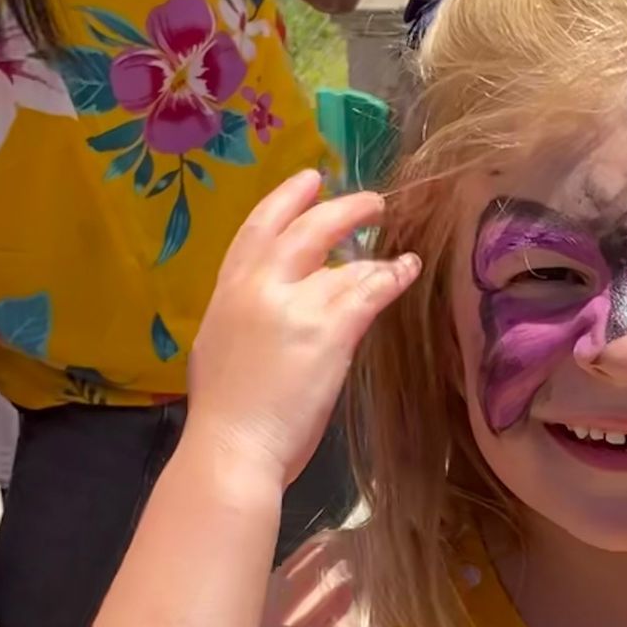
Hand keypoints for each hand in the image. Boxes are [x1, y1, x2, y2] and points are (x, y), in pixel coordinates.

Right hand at [186, 171, 418, 490]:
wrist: (232, 446)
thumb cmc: (224, 411)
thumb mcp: (218, 344)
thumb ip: (244, 312)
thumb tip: (269, 301)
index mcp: (228, 289)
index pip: (258, 227)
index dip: (287, 199)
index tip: (310, 180)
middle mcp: (261, 285)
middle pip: (308, 229)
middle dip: (342, 209)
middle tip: (371, 202)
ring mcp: (297, 305)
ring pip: (346, 264)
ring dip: (376, 258)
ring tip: (398, 254)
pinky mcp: (330, 330)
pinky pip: (370, 290)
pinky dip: (394, 275)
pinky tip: (409, 269)